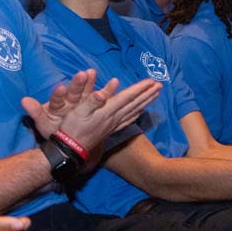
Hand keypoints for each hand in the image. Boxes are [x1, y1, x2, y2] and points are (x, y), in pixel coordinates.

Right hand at [23, 72, 161, 155]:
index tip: (151, 81)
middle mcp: (114, 117)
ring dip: (146, 102)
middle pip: (134, 104)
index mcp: (107, 110)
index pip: (127, 97)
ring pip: (134, 111)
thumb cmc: (72, 128)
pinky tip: (141, 111)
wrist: (71, 149)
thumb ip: (91, 102)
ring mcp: (113, 125)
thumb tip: (103, 93)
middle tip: (160, 85)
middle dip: (147, 93)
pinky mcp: (111, 130)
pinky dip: (137, 114)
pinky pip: (128, 120)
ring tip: (155, 94)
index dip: (139, 88)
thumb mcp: (78, 112)